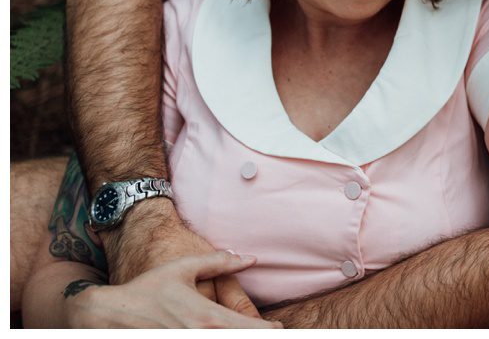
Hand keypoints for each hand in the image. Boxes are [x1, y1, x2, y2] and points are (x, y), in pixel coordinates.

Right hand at [64, 251, 282, 327]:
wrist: (108, 314)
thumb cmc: (148, 289)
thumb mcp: (184, 268)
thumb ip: (220, 262)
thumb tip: (251, 258)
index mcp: (208, 318)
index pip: (253, 330)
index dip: (271, 330)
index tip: (279, 328)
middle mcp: (200, 336)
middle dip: (257, 337)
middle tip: (270, 333)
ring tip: (243, 333)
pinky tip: (213, 335)